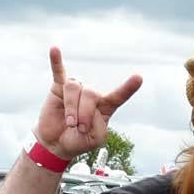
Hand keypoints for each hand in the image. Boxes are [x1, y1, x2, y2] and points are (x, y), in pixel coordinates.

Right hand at [35, 46, 142, 160]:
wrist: (58, 143)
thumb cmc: (78, 140)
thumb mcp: (94, 138)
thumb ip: (96, 123)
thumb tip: (84, 105)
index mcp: (105, 107)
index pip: (118, 96)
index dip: (128, 88)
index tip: (138, 78)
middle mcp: (92, 95)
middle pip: (91, 94)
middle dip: (84, 114)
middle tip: (80, 128)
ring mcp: (76, 90)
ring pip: (74, 89)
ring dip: (71, 109)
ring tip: (70, 122)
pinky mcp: (58, 88)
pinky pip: (58, 71)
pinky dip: (56, 61)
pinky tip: (54, 50)